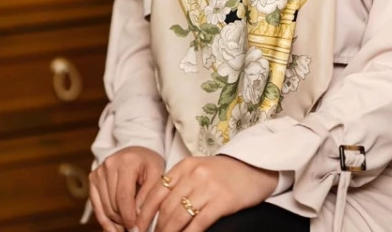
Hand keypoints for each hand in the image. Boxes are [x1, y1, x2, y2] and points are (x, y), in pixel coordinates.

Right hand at [89, 146, 164, 231]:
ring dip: (115, 221)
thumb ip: (148, 195)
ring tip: (126, 227)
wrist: (137, 152)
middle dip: (123, 220)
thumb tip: (137, 219)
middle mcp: (109, 164)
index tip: (136, 228)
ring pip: (104, 207)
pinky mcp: (93, 178)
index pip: (124, 196)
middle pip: (113, 204)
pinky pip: (96, 205)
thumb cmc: (149, 163)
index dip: (129, 216)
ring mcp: (99, 171)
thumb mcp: (157, 174)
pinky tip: (113, 228)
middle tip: (133, 228)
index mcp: (127, 162)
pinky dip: (104, 219)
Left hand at [134, 155, 277, 231]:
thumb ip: (179, 183)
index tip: (137, 227)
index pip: (157, 191)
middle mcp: (195, 174)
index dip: (144, 212)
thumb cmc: (224, 173)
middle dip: (156, 228)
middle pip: (166, 207)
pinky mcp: (222, 201)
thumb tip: (156, 210)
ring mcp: (208, 187)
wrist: (254, 167)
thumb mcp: (198, 170)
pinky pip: (198, 224)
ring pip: (179, 217)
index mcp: (186, 165)